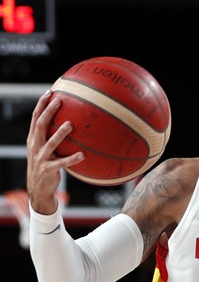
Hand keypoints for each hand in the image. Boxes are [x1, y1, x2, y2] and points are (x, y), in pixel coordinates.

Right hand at [26, 91, 84, 213]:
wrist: (38, 188)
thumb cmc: (46, 166)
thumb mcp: (46, 150)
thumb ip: (52, 137)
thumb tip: (72, 122)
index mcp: (33, 139)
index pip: (35, 118)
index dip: (41, 105)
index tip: (49, 92)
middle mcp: (35, 146)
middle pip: (40, 125)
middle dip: (48, 112)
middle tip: (59, 101)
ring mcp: (40, 158)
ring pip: (50, 143)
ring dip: (60, 133)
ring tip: (70, 124)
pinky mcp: (48, 170)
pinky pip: (61, 163)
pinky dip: (72, 159)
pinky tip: (82, 155)